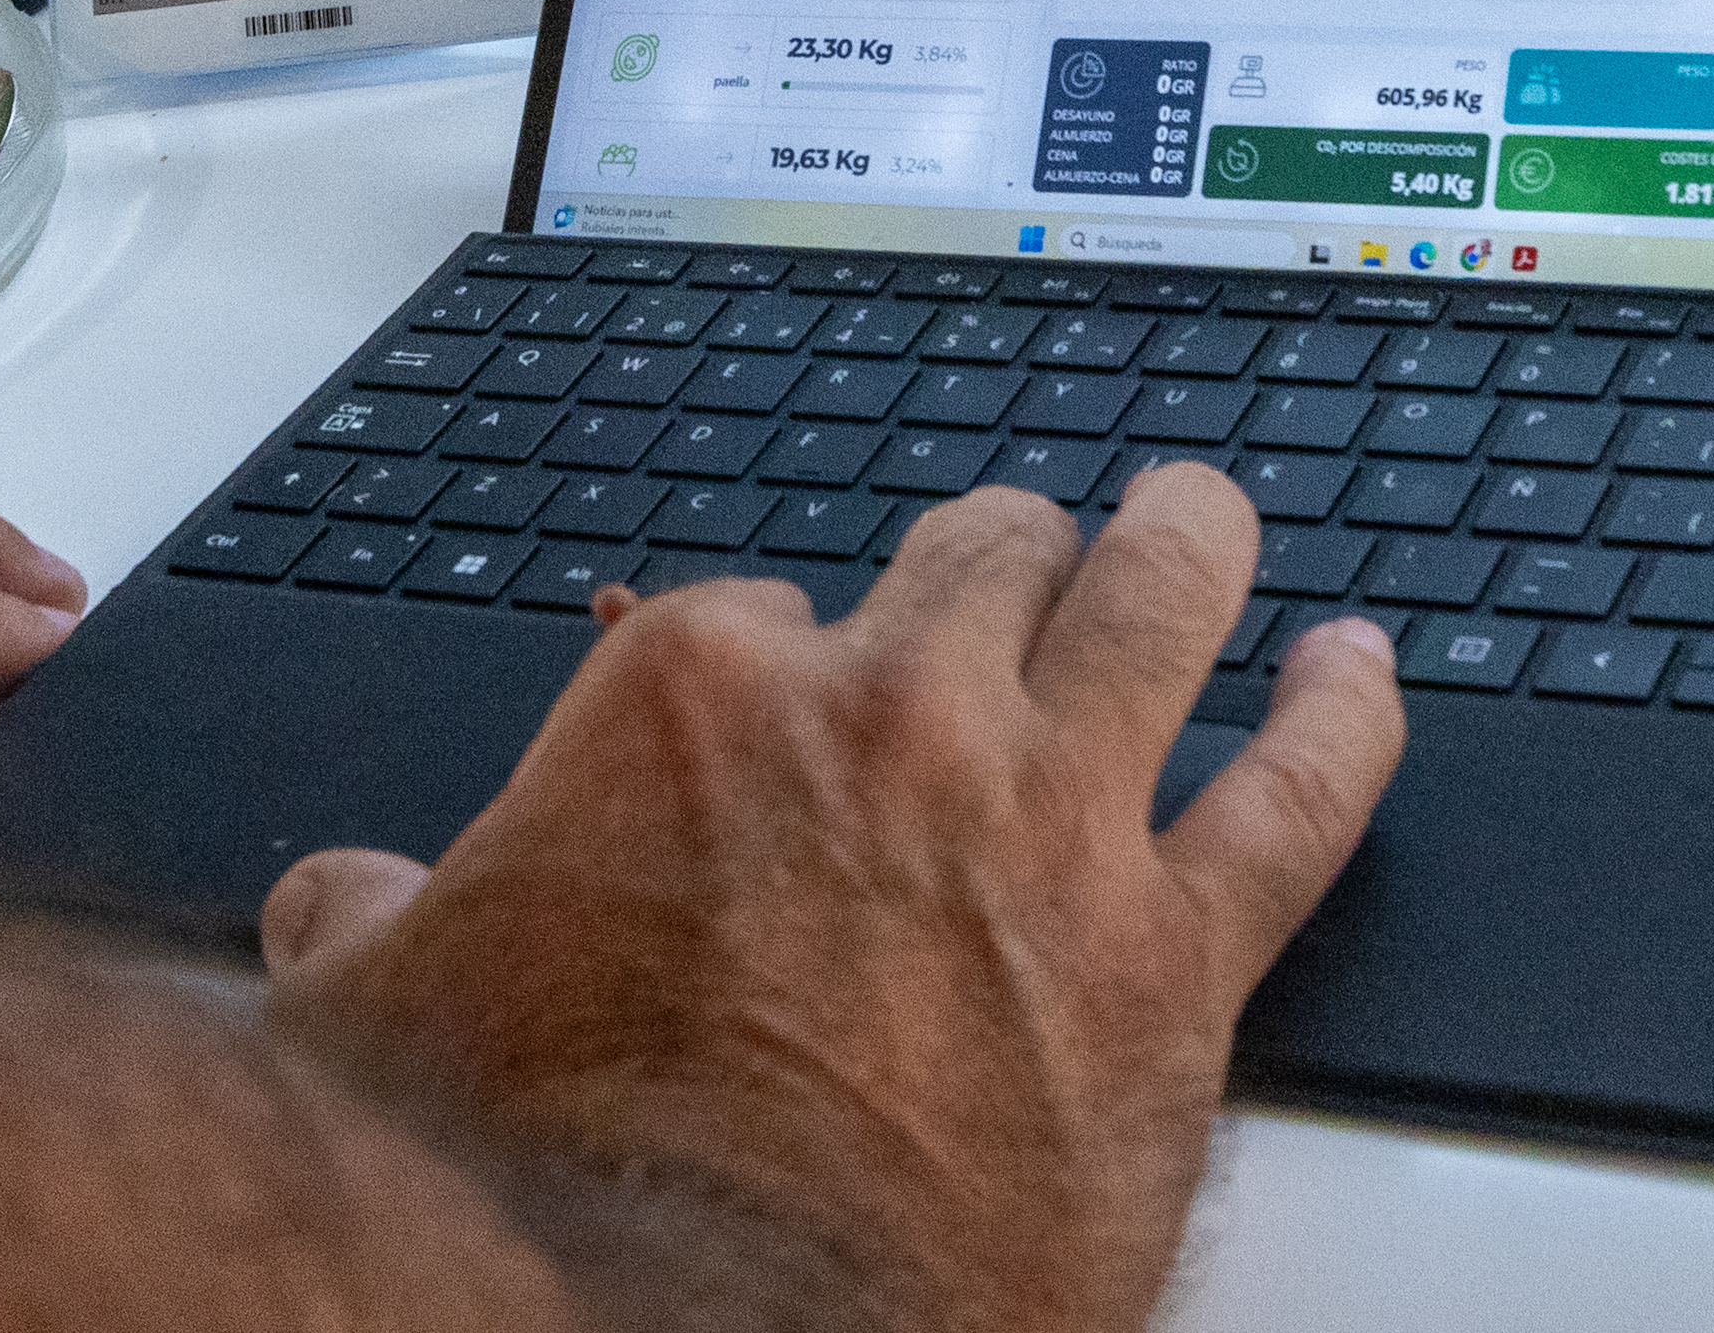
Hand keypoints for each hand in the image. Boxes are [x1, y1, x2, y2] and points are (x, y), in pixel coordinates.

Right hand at [264, 464, 1406, 1332]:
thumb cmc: (535, 1190)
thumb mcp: (392, 1018)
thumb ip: (384, 920)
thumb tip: (354, 902)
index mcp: (703, 698)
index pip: (767, 614)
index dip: (780, 666)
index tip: (792, 711)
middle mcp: (896, 716)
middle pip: (982, 560)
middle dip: (997, 562)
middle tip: (1017, 574)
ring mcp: (1051, 819)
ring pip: (1161, 599)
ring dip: (1185, 545)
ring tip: (1200, 523)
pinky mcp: (1173, 953)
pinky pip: (1306, 792)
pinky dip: (1347, 717)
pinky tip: (1359, 671)